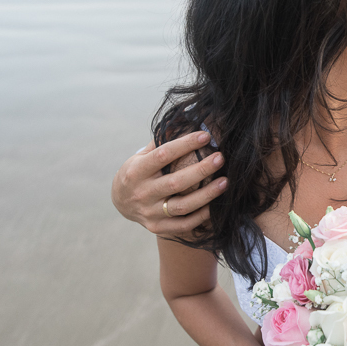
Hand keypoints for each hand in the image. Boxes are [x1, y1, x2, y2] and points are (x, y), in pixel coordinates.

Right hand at [111, 132, 227, 236]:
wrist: (120, 202)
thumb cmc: (137, 172)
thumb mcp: (141, 156)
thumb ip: (161, 141)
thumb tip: (187, 117)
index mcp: (136, 171)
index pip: (163, 155)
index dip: (185, 145)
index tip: (205, 136)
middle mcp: (142, 193)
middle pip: (175, 183)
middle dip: (201, 170)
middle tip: (221, 158)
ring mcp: (150, 213)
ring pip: (182, 206)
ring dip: (207, 194)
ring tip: (226, 182)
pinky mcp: (158, 228)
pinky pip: (183, 225)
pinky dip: (201, 216)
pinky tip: (216, 204)